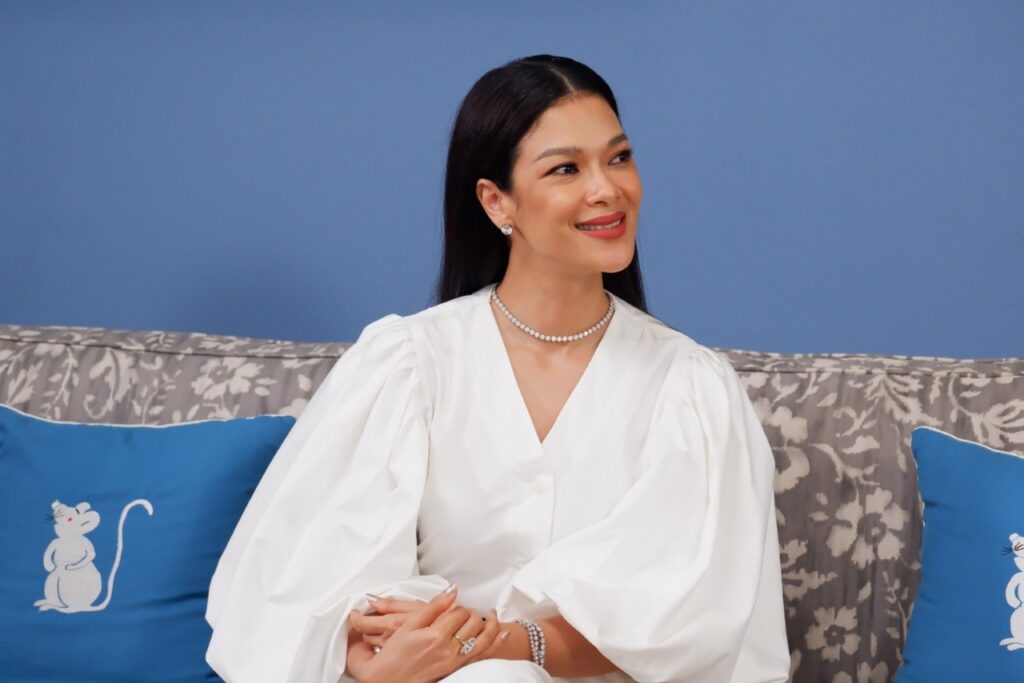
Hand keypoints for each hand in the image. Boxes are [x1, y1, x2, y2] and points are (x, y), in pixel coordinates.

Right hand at [345, 586, 508, 682]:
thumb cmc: (394, 653)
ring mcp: (455, 661)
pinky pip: (482, 656)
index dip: (458, 605)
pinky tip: (503, 634)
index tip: (452, 606)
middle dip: (473, 612)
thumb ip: (433, 606)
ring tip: (491, 614)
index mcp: (436, 635)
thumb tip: (452, 589)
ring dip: (491, 624)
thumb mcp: (409, 624)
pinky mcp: (456, 670)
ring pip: (484, 639)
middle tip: (466, 610)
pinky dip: (496, 644)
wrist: (387, 680)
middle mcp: (448, 649)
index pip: (459, 612)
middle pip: (473, 623)